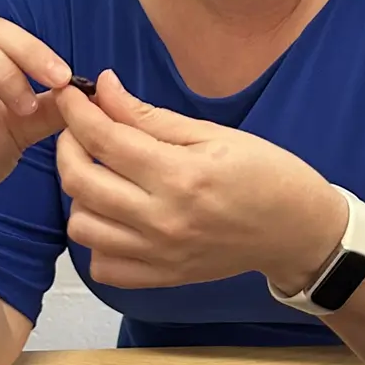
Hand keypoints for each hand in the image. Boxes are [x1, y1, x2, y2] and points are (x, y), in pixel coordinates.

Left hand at [54, 70, 347, 291]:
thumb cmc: (265, 174)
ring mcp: (159, 254)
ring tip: (101, 175)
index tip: (70, 94)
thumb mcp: (214, 133)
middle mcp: (163, 220)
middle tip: (81, 130)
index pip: (104, 140)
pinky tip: (115, 217)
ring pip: (82, 227)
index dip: (77, 111)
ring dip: (80, 195)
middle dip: (68, 146)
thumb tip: (102, 87)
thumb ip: (151, 116)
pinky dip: (98, 239)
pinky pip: (102, 265)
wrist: (297, 231)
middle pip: (80, 183)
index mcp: (181, 176)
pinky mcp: (161, 277)